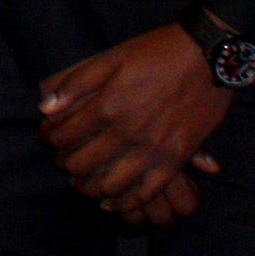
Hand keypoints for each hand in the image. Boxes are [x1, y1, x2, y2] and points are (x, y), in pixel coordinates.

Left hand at [39, 24, 228, 222]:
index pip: (64, 136)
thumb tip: (46, 108)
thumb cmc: (157, 53)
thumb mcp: (112, 57)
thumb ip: (77, 83)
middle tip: (63, 161)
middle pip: (81, 164)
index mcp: (107, 107)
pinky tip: (112, 202)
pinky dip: (125, 202)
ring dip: (89, 188)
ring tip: (83, 182)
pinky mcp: (176, 160)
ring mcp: (153, 150)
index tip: (49, 138)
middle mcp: (127, 133)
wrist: (208, 56)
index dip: (50, 139)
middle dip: (65, 164)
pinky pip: (146, 193)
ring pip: (110, 186)